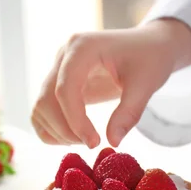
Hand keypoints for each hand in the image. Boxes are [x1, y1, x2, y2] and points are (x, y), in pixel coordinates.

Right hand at [31, 19, 190, 147]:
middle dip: (65, 129)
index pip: (65, 89)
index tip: (94, 143)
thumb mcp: (146, 84)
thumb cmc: (150, 59)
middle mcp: (63, 55)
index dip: (75, 120)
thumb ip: (129, 113)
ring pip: (40, 107)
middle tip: (93, 143)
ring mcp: (58, 69)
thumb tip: (112, 142)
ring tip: (87, 139)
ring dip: (57, 131)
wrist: (149, 46)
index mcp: (82, 47)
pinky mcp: (59, 83)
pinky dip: (52, 129)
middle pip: (46, 100)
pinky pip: (42, 110)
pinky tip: (76, 136)